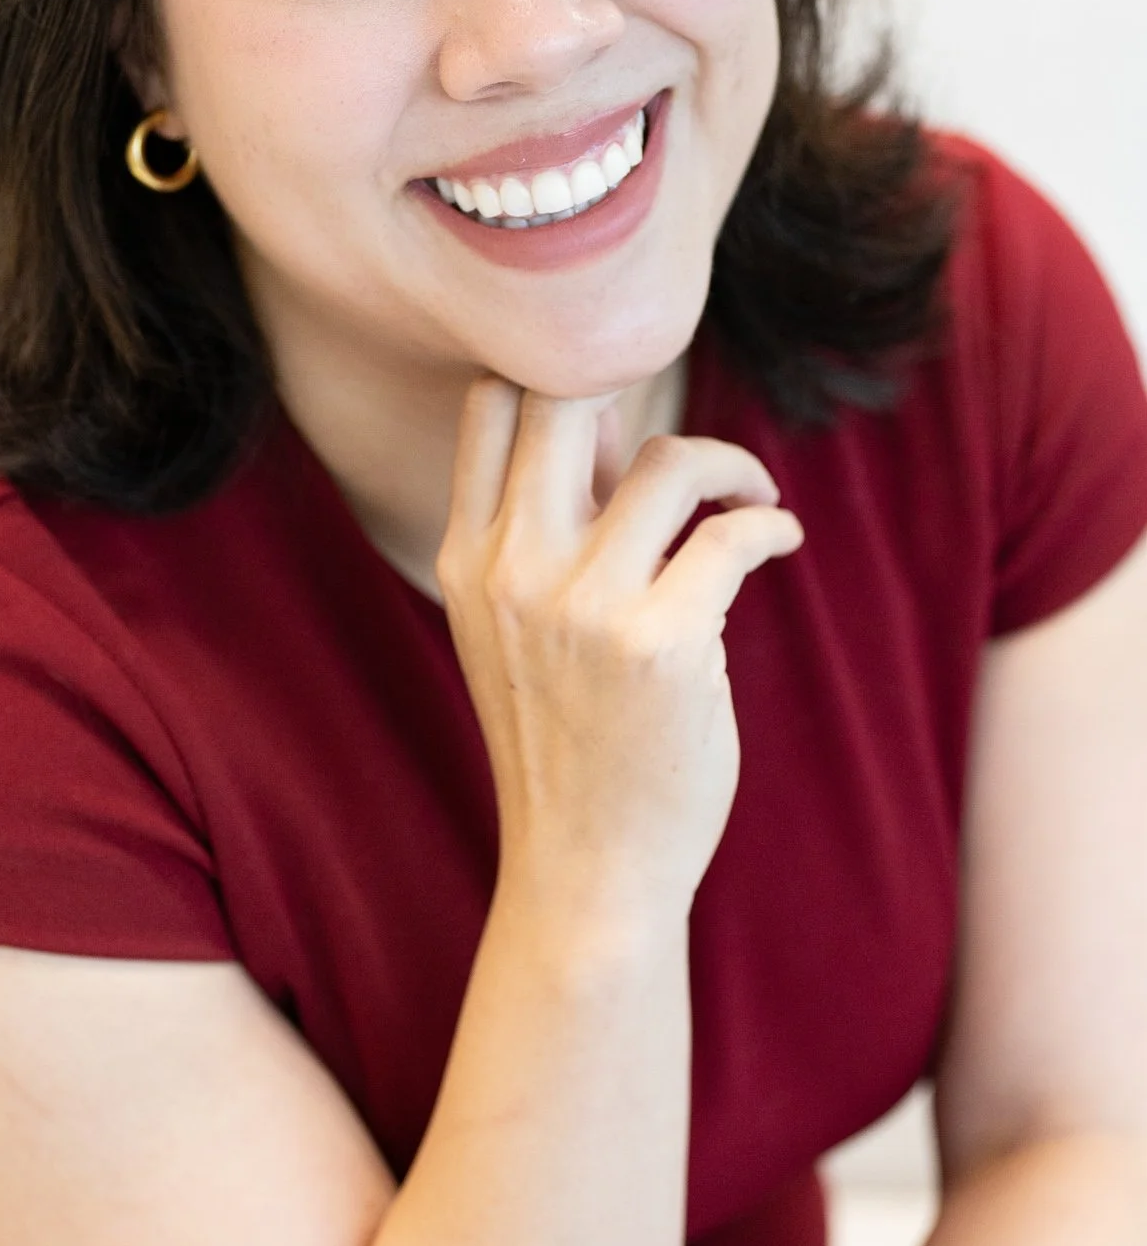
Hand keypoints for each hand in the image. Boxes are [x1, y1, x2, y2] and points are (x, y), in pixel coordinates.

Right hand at [437, 380, 803, 913]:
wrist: (587, 870)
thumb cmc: (567, 736)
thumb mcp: (519, 624)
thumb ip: (555, 523)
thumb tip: (607, 417)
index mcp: (467, 558)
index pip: (491, 405)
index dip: (558, 375)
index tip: (619, 404)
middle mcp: (511, 568)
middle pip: (564, 398)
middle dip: (635, 387)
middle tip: (682, 434)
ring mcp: (583, 606)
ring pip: (670, 463)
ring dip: (730, 468)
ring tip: (750, 497)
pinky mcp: (661, 644)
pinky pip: (732, 537)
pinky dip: (768, 526)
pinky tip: (779, 540)